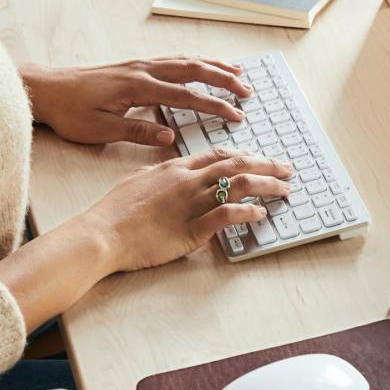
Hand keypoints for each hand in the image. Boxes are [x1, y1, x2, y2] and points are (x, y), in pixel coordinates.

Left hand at [21, 56, 253, 146]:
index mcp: (138, 88)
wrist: (46, 90)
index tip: (236, 115)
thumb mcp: (101, 129)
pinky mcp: (135, 66)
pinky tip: (205, 65)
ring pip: (185, 60)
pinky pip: (173, 60)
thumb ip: (137, 131)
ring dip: (213, 65)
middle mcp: (142, 71)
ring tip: (238, 72)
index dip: (214, 105)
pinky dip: (195, 62)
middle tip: (247, 91)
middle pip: (192, 70)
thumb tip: (169, 136)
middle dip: (223, 79)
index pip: (186, 96)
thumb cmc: (71, 113)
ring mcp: (139, 65)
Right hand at [86, 147, 293, 272]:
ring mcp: (192, 203)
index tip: (262, 159)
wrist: (102, 233)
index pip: (219, 155)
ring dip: (267, 186)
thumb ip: (161, 176)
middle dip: (267, 166)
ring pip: (238, 185)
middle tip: (287, 169)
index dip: (246, 156)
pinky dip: (248, 212)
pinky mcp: (193, 228)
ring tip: (285, 189)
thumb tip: (172, 175)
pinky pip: (228, 215)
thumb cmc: (114, 212)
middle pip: (236, 165)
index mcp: (175, 168)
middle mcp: (188, 180)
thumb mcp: (138, 181)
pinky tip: (261, 214)